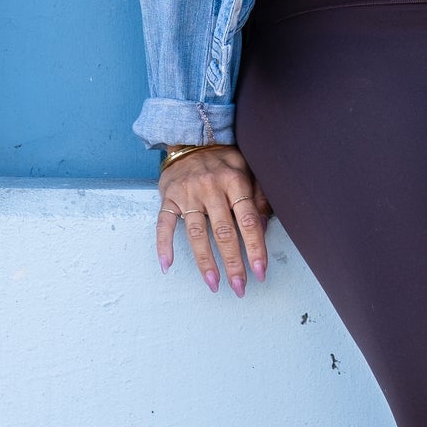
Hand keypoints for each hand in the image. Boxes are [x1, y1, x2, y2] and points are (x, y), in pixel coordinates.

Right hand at [156, 144, 275, 295]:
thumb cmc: (224, 160)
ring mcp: (188, 193)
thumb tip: (263, 227)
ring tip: (214, 284)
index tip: (261, 270)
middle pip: (224, 232)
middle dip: (233, 263)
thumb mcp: (248, 169)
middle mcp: (211, 188)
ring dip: (205, 262)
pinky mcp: (169, 197)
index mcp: (234, 181)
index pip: (247, 220)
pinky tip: (168, 265)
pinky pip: (164, 224)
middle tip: (240, 288)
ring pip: (196, 233)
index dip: (255, 247)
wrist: (191, 137)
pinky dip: (164, 245)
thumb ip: (258, 196)